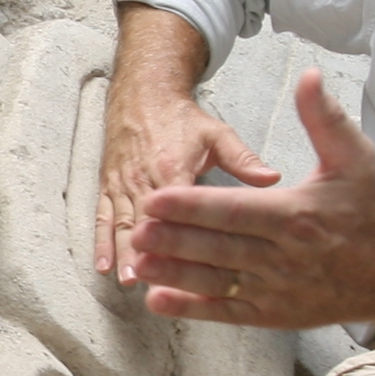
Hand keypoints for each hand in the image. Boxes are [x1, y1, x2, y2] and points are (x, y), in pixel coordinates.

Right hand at [94, 67, 278, 282]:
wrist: (143, 94)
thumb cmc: (182, 118)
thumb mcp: (217, 133)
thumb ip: (243, 158)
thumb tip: (273, 178)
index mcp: (173, 167)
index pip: (174, 207)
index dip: (175, 234)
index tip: (181, 260)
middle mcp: (143, 178)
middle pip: (143, 220)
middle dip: (144, 252)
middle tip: (146, 281)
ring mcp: (123, 183)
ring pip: (121, 222)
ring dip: (122, 252)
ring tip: (126, 280)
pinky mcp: (109, 185)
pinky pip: (103, 216)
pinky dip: (101, 241)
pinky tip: (103, 266)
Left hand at [121, 70, 374, 329]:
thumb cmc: (370, 209)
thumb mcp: (354, 158)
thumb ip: (326, 118)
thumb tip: (310, 77)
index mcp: (295, 216)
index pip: (234, 210)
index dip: (192, 206)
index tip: (157, 197)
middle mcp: (283, 257)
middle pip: (218, 248)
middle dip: (174, 239)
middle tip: (136, 228)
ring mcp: (277, 290)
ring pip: (217, 282)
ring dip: (175, 273)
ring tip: (138, 261)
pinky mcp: (273, 314)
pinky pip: (227, 312)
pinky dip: (193, 309)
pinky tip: (159, 300)